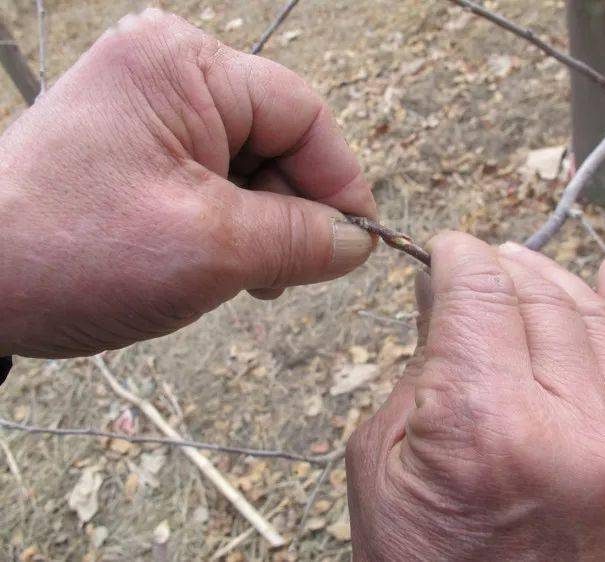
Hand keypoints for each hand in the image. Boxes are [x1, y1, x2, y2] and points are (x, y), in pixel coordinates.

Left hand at [0, 9, 374, 357]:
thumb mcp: (210, 249)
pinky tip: (222, 264)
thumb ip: (300, 239)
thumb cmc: (73, 254)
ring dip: (263, 224)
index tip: (357, 241)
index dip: (339, 179)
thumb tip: (358, 241)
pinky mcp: (134, 148)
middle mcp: (165, 73)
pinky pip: (211, 179)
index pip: (301, 113)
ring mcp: (146, 110)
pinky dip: (230, 225)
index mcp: (183, 67)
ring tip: (251, 277)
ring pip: (248, 166)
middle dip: (294, 210)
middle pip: (276, 138)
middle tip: (292, 274)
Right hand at [346, 234, 604, 560]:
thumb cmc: (418, 558)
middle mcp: (566, 430)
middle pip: (538, 298)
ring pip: (593, 317)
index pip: (482, 294)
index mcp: (484, 425)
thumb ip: (422, 361)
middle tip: (470, 264)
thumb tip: (444, 289)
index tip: (443, 250)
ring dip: (551, 279)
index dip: (459, 257)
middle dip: (498, 267)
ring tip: (520, 265)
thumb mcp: (383, 453)